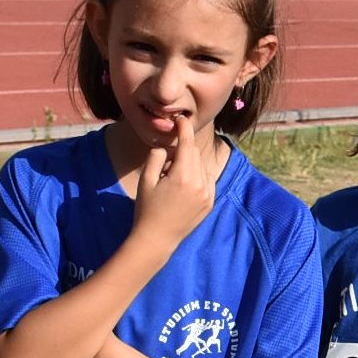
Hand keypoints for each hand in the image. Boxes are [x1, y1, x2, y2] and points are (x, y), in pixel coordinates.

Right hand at [129, 117, 216, 250]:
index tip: (181, 119)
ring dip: (189, 164)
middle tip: (165, 164)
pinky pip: (207, 179)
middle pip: (194, 153)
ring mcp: (208, 195)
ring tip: (172, 180)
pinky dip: (197, 176)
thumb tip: (169, 147)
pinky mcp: (210, 203)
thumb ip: (157, 156)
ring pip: (201, 166)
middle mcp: (200, 184)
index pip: (187, 143)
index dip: (184, 128)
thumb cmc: (147, 208)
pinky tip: (182, 188)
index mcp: (183, 176)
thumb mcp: (146, 179)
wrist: (157, 238)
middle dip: (181, 151)